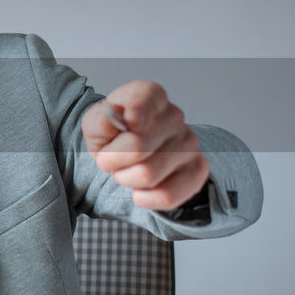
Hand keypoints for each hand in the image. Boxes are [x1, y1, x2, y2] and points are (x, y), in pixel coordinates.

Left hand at [82, 81, 209, 210]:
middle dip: (112, 160)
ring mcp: (189, 143)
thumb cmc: (115, 136)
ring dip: (126, 179)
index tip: (127, 122)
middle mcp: (174, 116)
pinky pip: (168, 195)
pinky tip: (141, 190)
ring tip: (127, 171)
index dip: (135, 111)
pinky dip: (146, 198)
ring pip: (148, 174)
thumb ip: (99, 121)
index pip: (145, 98)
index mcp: (150, 96)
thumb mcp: (96, 124)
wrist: (133, 156)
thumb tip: (110, 122)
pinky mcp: (198, 170)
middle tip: (110, 160)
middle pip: (137, 146)